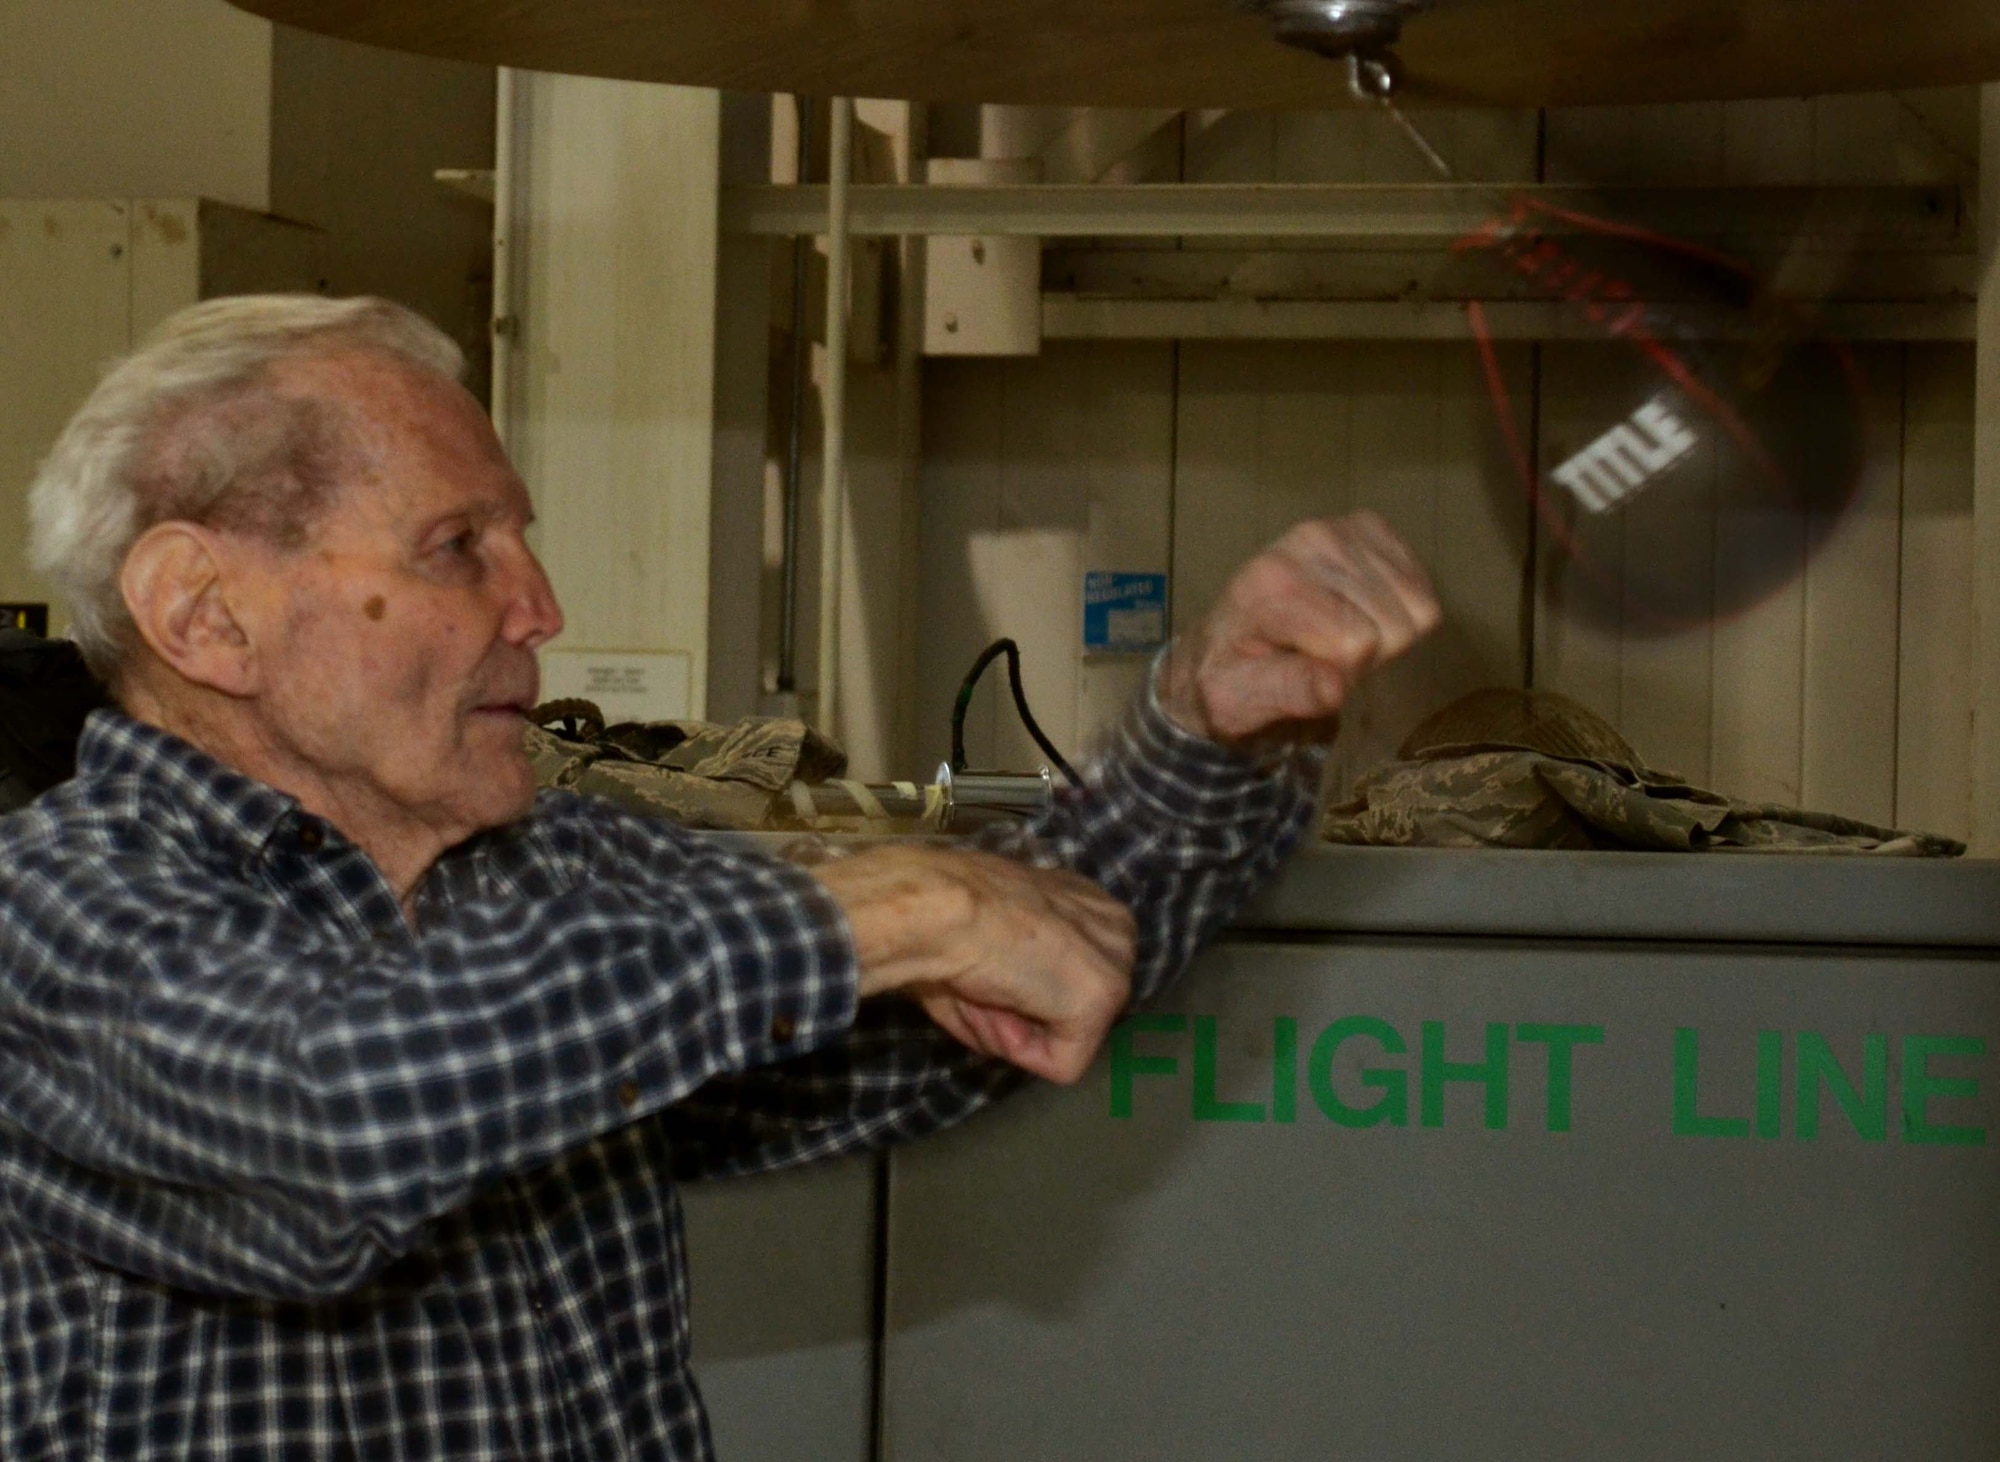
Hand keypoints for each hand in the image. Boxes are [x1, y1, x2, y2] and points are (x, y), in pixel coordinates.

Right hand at [809, 845, 1134, 1083]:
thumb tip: (1011, 1018)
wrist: (942, 908)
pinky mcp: (1102, 1001)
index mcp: (1089, 905)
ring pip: (1067, 1037)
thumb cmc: (947, 917)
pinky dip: (1019, 1049)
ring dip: (1013, 1030)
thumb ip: (1020, 977)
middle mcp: (1116, 930)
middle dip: (1021, 1014)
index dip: (1019, 990)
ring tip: (983, 988)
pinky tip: (998, 1004)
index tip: (986, 971)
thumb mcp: (995, 941)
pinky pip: (1063, 1062)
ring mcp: (1116, 965)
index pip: (1068, 977)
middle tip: (981, 985)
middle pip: (1071, 1009)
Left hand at [1161, 512, 1440, 746]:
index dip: (1346, 674)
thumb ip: (1289, 692)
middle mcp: (1307, 541)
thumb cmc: (1232, 677)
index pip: (1357, 642)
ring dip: (1386, 631)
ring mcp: (1340, 527)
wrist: (1221, 641)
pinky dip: (1400, 607)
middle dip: (1369, 654)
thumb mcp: (1241, 700)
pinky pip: (1420, 582)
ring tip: (1338, 635)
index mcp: (1272, 583)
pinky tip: (1359, 612)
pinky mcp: (1366, 526)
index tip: (1312, 674)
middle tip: (1324, 655)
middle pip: (1394, 625)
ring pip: (1416, 604)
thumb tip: (1334, 687)